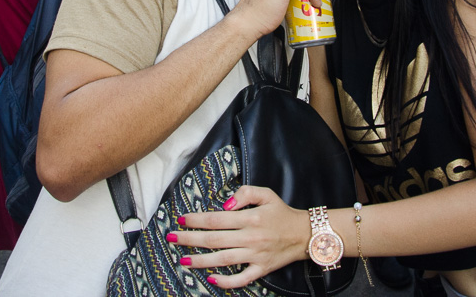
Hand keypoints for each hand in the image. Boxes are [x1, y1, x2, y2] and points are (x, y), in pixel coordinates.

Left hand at [170, 185, 309, 288]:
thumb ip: (245, 193)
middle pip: (214, 239)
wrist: (304, 234)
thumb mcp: (266, 193)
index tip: (181, 219)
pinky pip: (242, 279)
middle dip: (190, 239)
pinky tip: (212, 278)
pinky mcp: (261, 269)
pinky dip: (227, 281)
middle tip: (171, 238)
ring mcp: (255, 256)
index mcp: (250, 218)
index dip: (196, 220)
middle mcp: (250, 238)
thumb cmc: (281, 212)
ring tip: (183, 260)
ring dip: (201, 261)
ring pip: (223, 260)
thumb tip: (225, 205)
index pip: (216, 219)